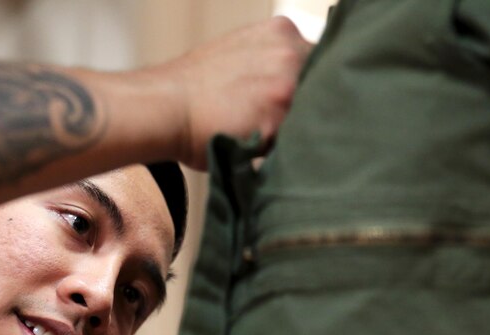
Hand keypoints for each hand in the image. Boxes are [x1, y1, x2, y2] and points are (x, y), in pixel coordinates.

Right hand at [158, 17, 311, 169]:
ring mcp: (286, 82)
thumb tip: (295, 91)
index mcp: (281, 32)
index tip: (296, 105)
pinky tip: (261, 145)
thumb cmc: (193, 91)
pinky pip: (297, 137)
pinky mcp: (278, 116)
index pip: (320, 61)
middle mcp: (289, 51)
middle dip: (309, 106)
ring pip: (316, 112)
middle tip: (278, 125)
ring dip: (299, 128)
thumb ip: (272, 64)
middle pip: (326, 84)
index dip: (310, 87)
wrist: (163, 108)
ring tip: (266, 136)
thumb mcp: (240, 55)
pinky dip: (285, 146)